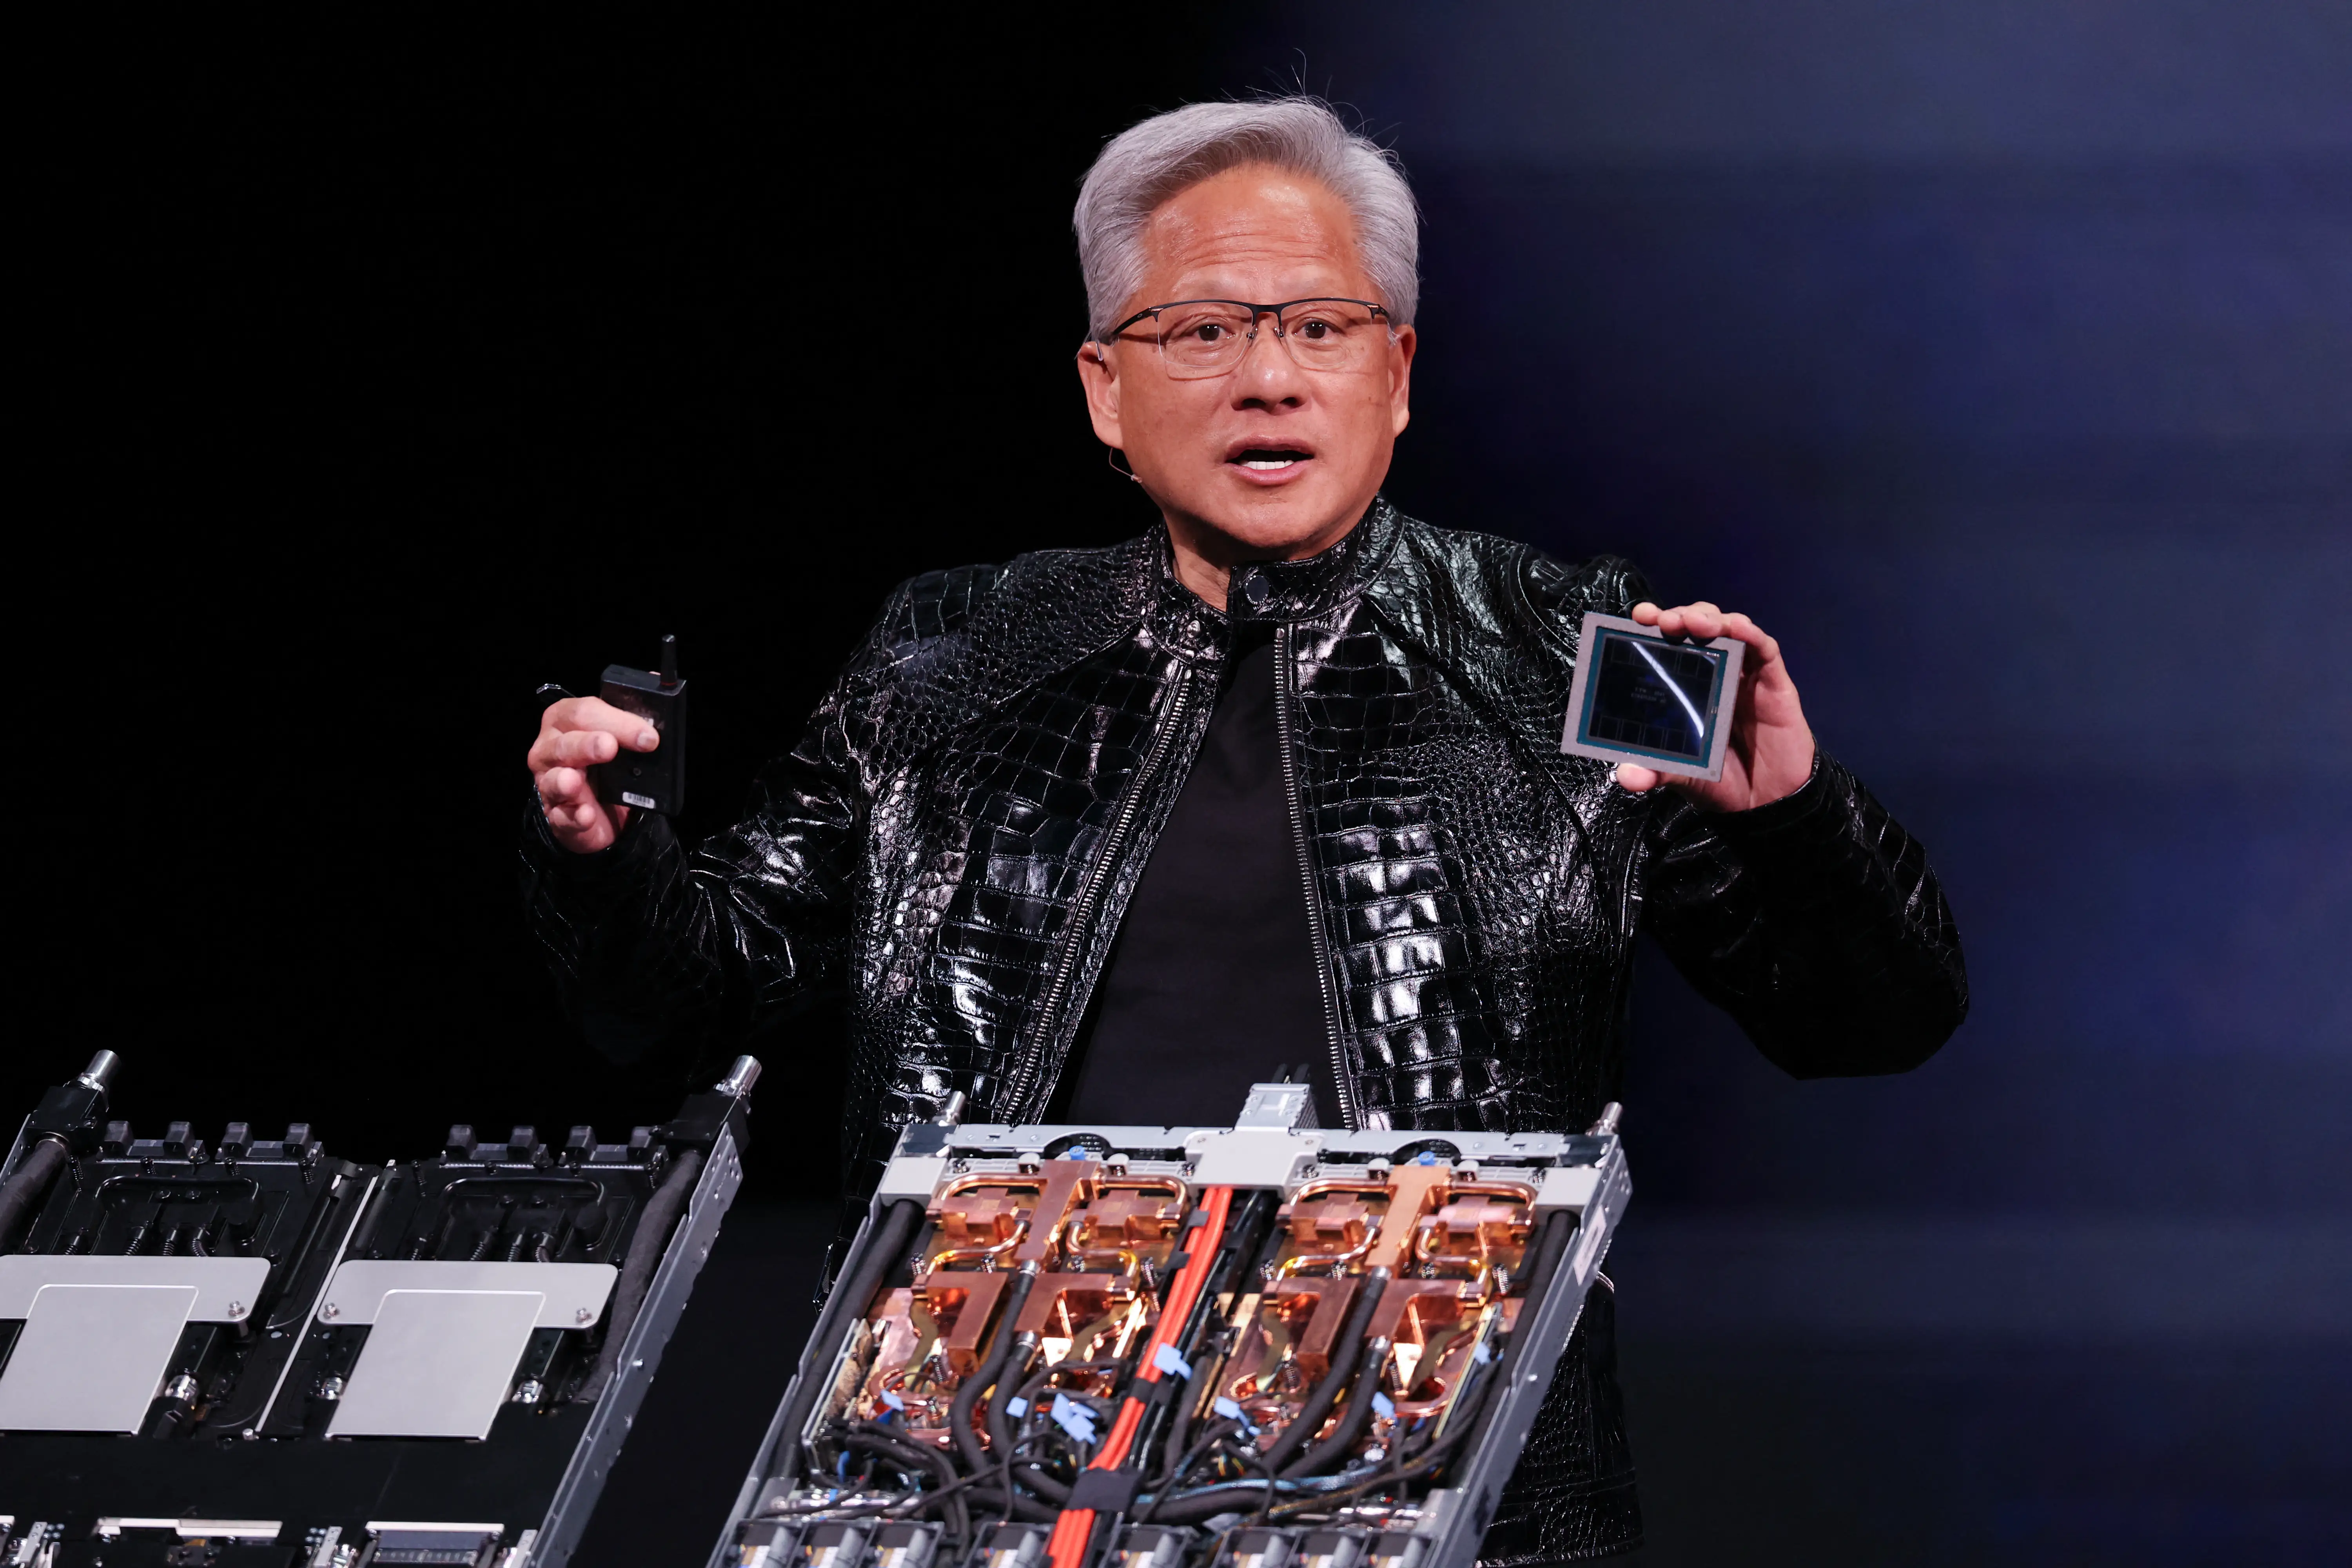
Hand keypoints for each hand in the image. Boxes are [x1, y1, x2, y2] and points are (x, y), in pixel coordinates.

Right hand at [529, 696, 659, 852]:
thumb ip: (634, 711)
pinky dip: (574, 816)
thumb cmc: (609, 764)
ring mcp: (549, 782)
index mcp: (566, 720)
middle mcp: (551, 748)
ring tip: (577, 781)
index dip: (617, 721)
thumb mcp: (621, 735)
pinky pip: (562, 815)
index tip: (648, 736)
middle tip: (611, 748)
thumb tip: (656, 680)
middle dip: (590, 744)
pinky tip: (586, 814)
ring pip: (554, 779)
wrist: (604, 809)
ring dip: (566, 780)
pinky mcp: (557, 814)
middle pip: (566, 742)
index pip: (585, 712)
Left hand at [1613, 601, 1815, 811]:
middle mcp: (1713, 673)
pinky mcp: (1774, 682)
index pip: (1668, 646)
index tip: (1638, 617)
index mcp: (1685, 688)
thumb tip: (1626, 776)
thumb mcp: (1683, 775)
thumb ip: (1656, 771)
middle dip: (1680, 616)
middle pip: (1697, 628)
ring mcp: (1745, 674)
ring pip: (1729, 629)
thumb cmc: (1723, 781)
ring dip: (1711, 618)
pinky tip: (1737, 627)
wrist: (1770, 801)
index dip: (1654, 626)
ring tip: (1694, 623)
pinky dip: (1752, 634)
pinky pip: (1765, 650)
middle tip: (1664, 621)